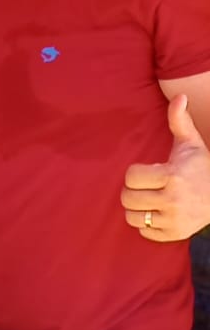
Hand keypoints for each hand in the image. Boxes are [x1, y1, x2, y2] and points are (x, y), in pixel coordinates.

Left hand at [122, 94, 209, 241]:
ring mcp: (175, 219)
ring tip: (149, 200)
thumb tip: (179, 95)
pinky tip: (158, 213)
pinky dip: (147, 224)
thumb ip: (179, 120)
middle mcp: (173, 199)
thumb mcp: (191, 143)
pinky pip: (144, 231)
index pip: (131, 177)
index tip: (149, 172)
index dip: (136, 174)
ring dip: (136, 208)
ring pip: (132, 216)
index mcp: (173, 176)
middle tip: (146, 187)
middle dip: (133, 191)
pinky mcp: (175, 234)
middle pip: (127, 198)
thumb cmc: (201, 167)